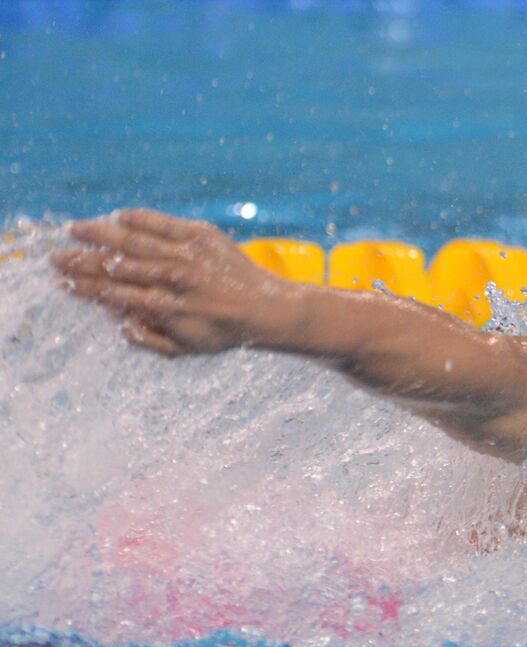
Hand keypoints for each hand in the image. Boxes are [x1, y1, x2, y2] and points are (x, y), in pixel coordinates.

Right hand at [51, 209, 289, 355]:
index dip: (85, 287)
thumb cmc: (222, 331)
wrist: (266, 309)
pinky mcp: (203, 236)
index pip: (113, 293)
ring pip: (134, 240)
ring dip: (101, 234)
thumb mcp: (185, 348)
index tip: (63, 282)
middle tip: (57, 256)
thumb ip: (148, 340)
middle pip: (115, 265)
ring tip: (76, 229)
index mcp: (164, 307)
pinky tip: (120, 215)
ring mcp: (186, 255)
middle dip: (82, 261)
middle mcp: (171, 279)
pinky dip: (140, 218)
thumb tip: (118, 324)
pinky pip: (164, 223)